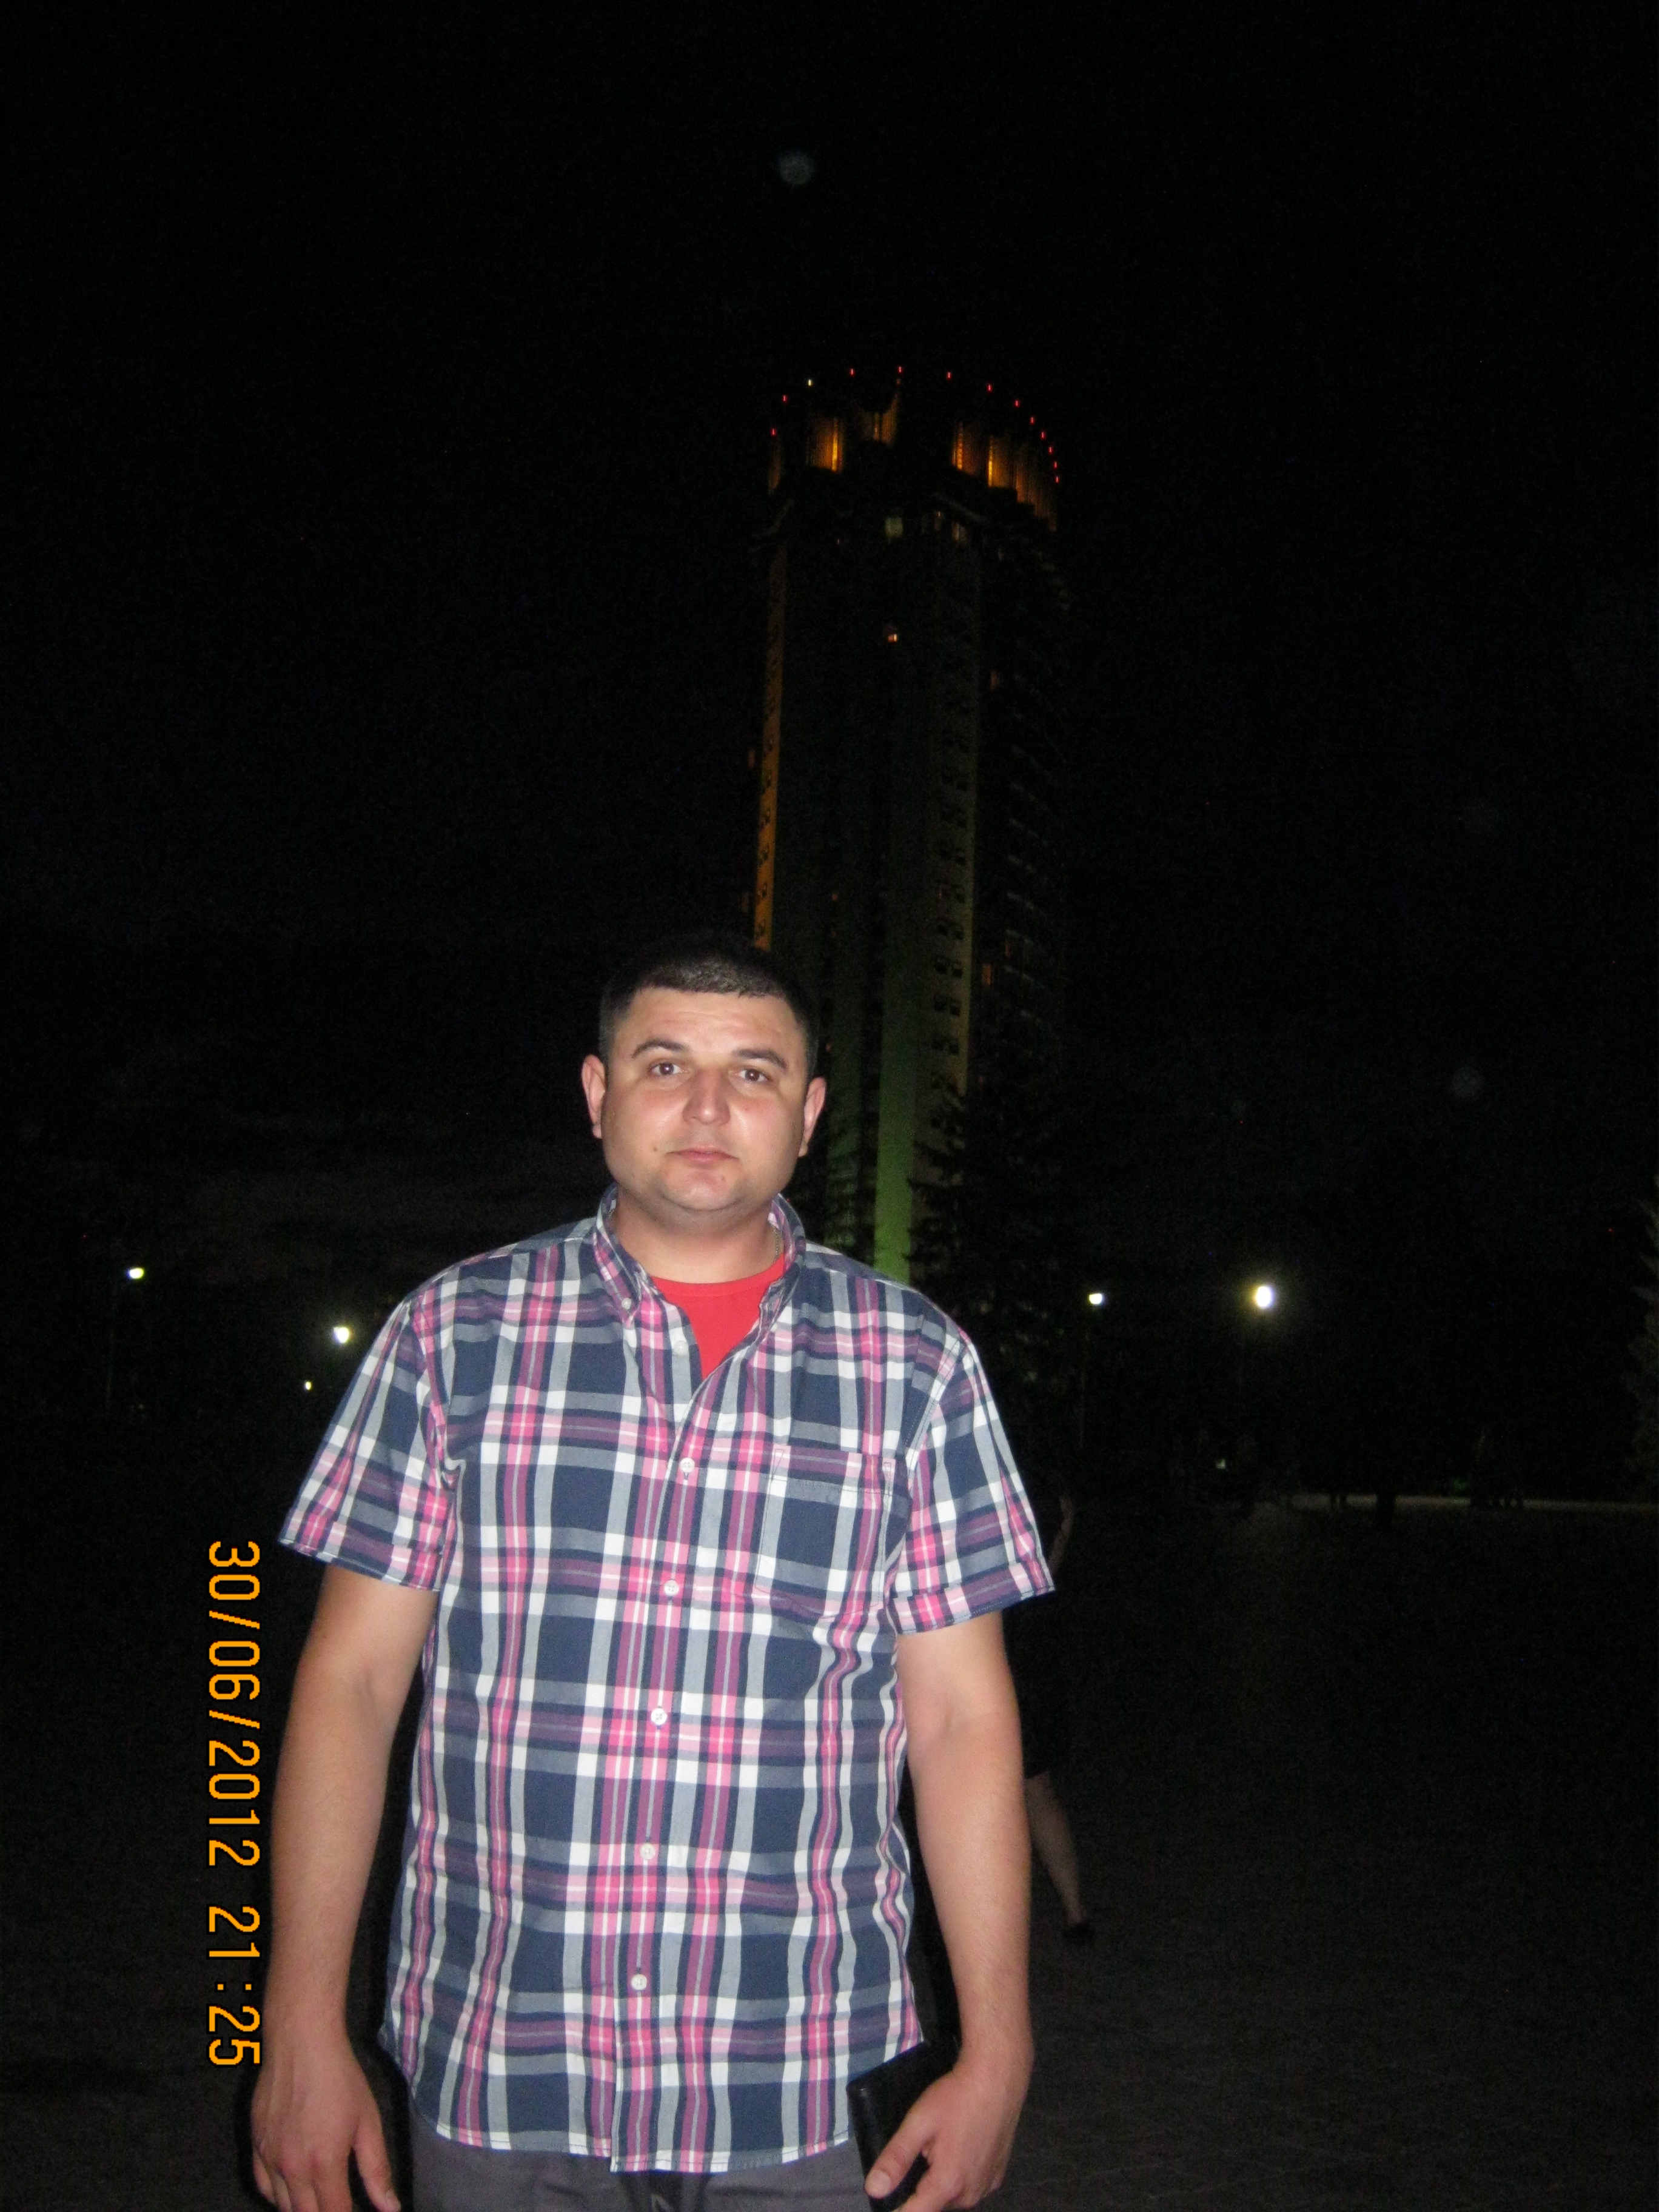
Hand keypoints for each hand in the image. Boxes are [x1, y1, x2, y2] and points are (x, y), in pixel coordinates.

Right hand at [250, 2028, 399, 2211]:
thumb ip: (377, 2170)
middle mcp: (292, 2168)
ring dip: (302, 2208)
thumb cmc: (341, 2078)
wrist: (301, 2042)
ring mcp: (270, 2158)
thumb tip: (390, 2209)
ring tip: (319, 2200)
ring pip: (282, 2206)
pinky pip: (263, 2185)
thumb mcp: (369, 2122)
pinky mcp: (256, 2144)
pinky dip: (278, 2195)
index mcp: (325, 2164)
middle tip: (337, 2204)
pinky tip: (293, 2189)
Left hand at [863, 2044, 1031, 2209]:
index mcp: (948, 2183)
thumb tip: (873, 2189)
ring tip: (942, 2143)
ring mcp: (987, 2185)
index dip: (898, 2209)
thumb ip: (896, 2158)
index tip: (890, 2196)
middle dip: (922, 2186)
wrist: (997, 2078)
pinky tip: (959, 2147)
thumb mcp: (919, 2123)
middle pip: (934, 2203)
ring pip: (953, 2196)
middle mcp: (970, 2194)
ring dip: (942, 2181)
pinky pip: (971, 2185)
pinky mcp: (998, 2175)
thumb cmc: (955, 2097)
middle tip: (923, 2148)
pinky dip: (961, 2174)